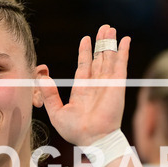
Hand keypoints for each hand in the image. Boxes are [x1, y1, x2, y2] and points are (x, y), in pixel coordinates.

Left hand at [35, 24, 129, 146]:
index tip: (85, 39)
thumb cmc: (75, 131)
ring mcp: (107, 83)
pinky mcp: (117, 84)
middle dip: (100, 43)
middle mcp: (96, 84)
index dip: (85, 52)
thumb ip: (49, 94)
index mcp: (82, 90)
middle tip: (103, 28)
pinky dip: (123, 51)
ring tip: (110, 28)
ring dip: (110, 42)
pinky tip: (125, 40)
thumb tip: (42, 78)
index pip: (84, 66)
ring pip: (109, 57)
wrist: (92, 138)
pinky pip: (121, 64)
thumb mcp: (56, 112)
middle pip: (99, 58)